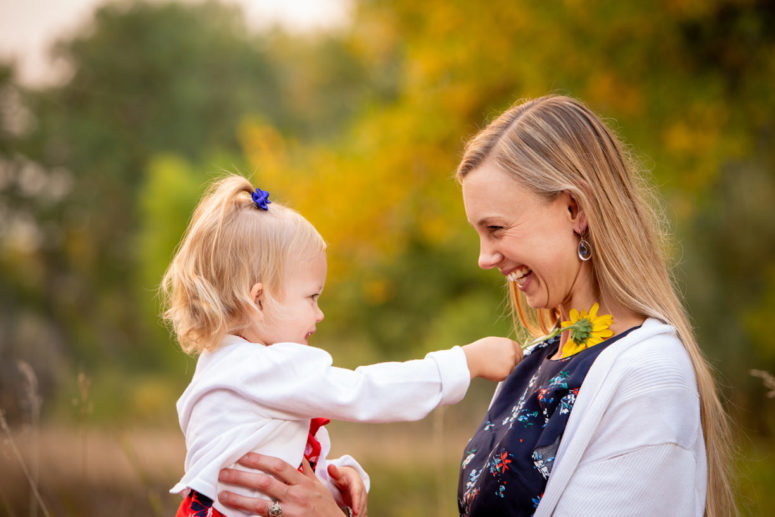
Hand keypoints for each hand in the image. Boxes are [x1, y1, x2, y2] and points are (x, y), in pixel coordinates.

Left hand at [218, 453, 343, 516]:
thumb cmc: (326, 508)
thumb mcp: (319, 486)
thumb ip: (306, 471)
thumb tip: (299, 454)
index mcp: (303, 483)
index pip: (278, 466)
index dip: (259, 459)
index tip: (243, 455)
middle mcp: (296, 496)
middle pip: (264, 482)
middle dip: (242, 476)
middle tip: (223, 472)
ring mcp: (290, 513)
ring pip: (260, 504)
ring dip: (238, 499)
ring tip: (222, 495)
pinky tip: (234, 515)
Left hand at [327, 464, 366, 515]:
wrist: (351, 478)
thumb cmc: (343, 476)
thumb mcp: (339, 473)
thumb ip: (334, 472)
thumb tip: (330, 466)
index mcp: (356, 484)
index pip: (357, 494)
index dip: (356, 503)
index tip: (355, 512)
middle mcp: (362, 493)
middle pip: (361, 505)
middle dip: (358, 514)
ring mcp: (362, 500)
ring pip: (363, 511)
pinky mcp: (361, 506)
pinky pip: (362, 514)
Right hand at [462, 337, 521, 380]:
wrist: (473, 358)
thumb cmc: (480, 349)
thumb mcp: (494, 342)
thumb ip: (504, 346)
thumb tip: (509, 350)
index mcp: (510, 343)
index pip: (520, 351)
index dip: (516, 355)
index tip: (512, 358)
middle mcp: (512, 353)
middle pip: (518, 360)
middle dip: (512, 363)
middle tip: (501, 364)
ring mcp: (510, 363)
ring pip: (511, 369)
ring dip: (504, 369)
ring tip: (492, 366)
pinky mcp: (506, 373)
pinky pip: (504, 376)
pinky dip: (499, 375)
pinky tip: (490, 370)